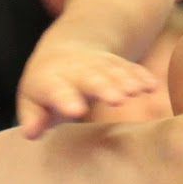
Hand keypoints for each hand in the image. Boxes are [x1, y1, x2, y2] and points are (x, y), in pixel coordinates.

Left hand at [15, 40, 161, 136]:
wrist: (65, 51)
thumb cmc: (46, 88)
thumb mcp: (32, 100)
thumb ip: (33, 117)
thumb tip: (31, 132)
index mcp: (50, 79)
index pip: (56, 90)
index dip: (66, 99)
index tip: (77, 110)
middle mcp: (76, 70)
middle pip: (90, 78)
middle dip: (103, 87)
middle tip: (116, 99)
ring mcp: (98, 65)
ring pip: (112, 72)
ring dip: (125, 81)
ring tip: (137, 92)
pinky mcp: (116, 65)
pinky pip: (129, 69)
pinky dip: (139, 77)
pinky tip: (151, 86)